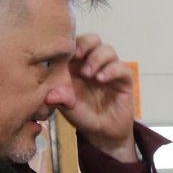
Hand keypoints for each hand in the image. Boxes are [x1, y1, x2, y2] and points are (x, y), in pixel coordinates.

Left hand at [64, 33, 135, 159]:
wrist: (101, 133)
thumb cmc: (81, 115)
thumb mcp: (63, 104)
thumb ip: (56, 95)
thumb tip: (49, 95)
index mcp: (75, 64)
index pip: (74, 43)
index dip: (69, 44)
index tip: (62, 53)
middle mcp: (93, 63)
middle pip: (92, 39)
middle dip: (85, 44)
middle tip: (77, 56)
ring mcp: (109, 70)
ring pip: (107, 50)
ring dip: (97, 58)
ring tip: (89, 74)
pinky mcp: (123, 80)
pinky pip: (122, 67)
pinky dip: (111, 70)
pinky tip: (101, 79)